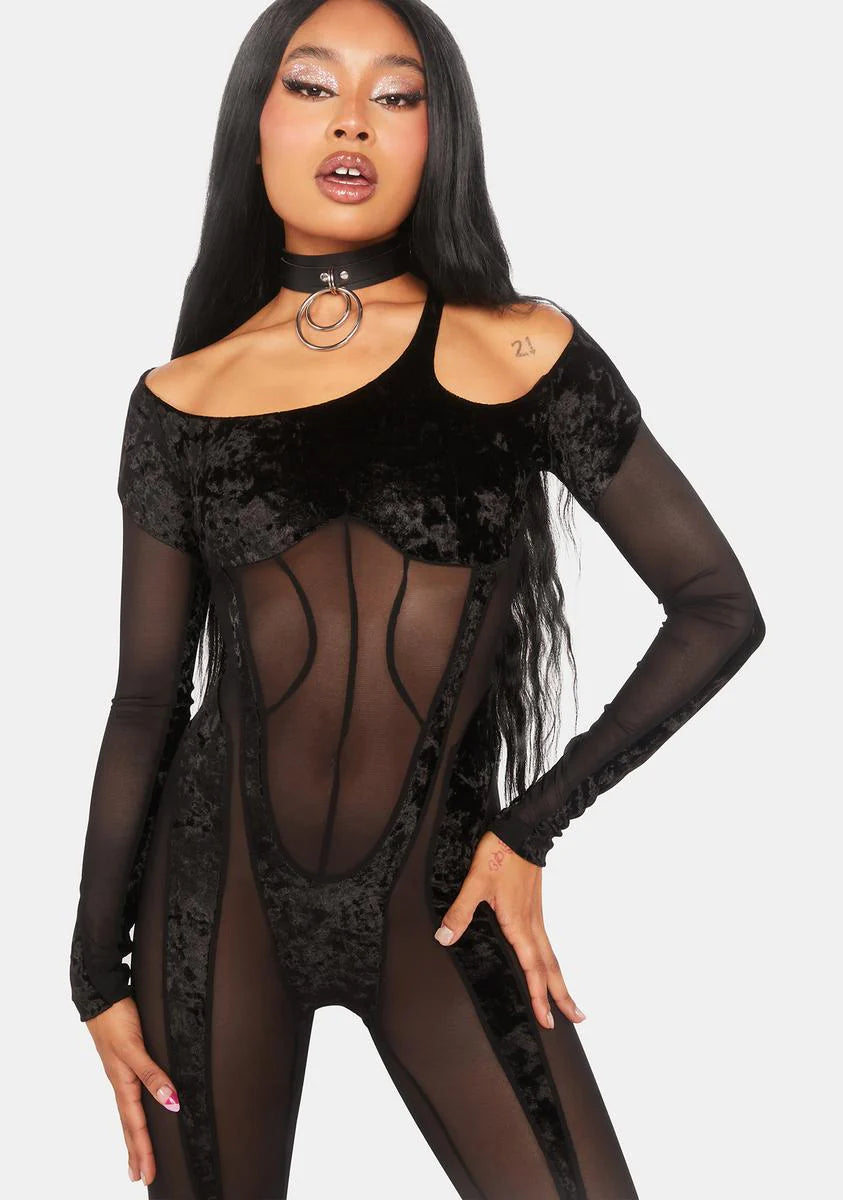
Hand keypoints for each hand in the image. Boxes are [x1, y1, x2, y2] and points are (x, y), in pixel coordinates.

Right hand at [85, 995, 179, 1187]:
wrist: (102, 994)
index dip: (143, 1151)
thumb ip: (152, 1073)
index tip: (148, 1175)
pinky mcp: (125, 1061)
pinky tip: (137, 1112)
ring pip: (129, 1112)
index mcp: (123, 1083)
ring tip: (136, 1157)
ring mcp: (121, 1072)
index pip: (136, 1125)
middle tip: (141, 1177)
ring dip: (133, 1136)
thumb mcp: (135, 1047)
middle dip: (136, 1152)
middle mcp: (121, 1082)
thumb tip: (170, 1101)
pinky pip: (130, 1095)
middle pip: (130, 1125)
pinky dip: (134, 1112)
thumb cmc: (116, 1019)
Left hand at [433, 831, 586, 1030]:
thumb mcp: (475, 882)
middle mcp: (531, 925)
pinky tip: (548, 964)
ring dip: (560, 980)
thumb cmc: (499, 855)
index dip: (539, 996)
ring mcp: (536, 916)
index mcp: (518, 924)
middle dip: (562, 996)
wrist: (521, 830)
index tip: (547, 1021)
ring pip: (552, 956)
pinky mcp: (535, 908)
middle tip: (576, 1019)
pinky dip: (552, 962)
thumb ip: (461, 912)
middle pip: (551, 968)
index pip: (532, 968)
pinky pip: (546, 942)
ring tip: (570, 1001)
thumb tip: (445, 938)